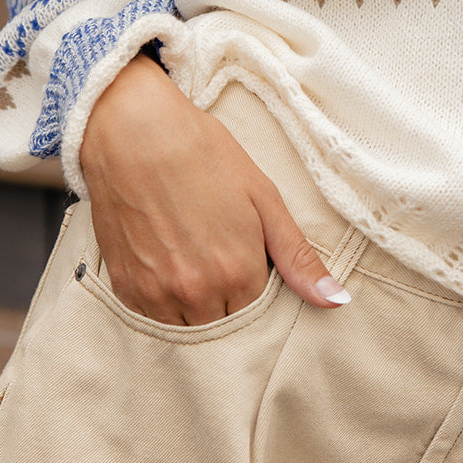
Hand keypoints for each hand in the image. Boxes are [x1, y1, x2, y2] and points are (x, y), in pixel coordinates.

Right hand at [78, 54, 349, 322]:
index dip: (260, 291)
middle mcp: (197, 293)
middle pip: (225, 329)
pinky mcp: (125, 289)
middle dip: (230, 306)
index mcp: (238, 273)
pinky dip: (165, 303)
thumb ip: (298, 257)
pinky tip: (168, 262)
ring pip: (188, 331)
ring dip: (197, 309)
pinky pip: (153, 321)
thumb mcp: (263, 197)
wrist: (134, 131)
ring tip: (195, 261)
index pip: (261, 317)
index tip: (253, 265)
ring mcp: (156, 294)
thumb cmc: (203, 155)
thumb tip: (337, 302)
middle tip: (222, 260)